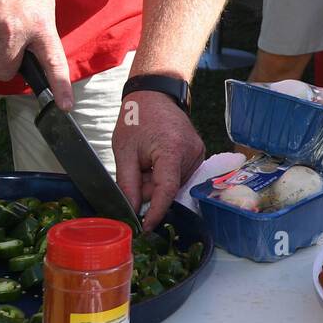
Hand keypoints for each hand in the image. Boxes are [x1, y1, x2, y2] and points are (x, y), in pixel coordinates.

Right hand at [0, 0, 72, 109]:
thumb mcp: (43, 2)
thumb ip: (42, 31)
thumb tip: (40, 56)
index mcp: (40, 25)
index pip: (54, 63)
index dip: (60, 88)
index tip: (64, 107)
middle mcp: (15, 31)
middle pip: (4, 72)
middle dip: (2, 64)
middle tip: (3, 44)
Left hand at [113, 92, 204, 229]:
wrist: (155, 95)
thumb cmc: (137, 119)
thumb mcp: (124, 151)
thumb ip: (127, 184)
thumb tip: (130, 211)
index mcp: (172, 150)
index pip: (166, 190)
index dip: (156, 211)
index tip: (145, 228)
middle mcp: (192, 153)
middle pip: (169, 188)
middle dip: (149, 189)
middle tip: (135, 171)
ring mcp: (198, 153)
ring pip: (174, 184)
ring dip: (156, 181)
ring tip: (145, 160)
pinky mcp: (198, 153)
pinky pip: (179, 175)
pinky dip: (164, 174)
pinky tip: (155, 159)